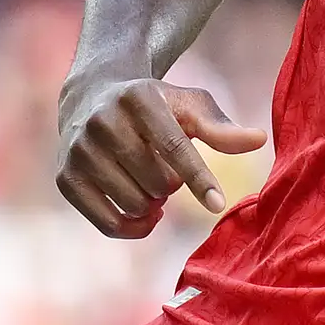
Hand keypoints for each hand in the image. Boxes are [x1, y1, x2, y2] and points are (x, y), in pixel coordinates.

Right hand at [55, 77, 264, 237]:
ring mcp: (79, 152)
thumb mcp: (187, 106)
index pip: (174, 147)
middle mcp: (102, 122)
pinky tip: (144, 213)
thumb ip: (220, 127)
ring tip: (148, 180)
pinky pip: (110, 224)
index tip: (219, 204)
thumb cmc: (153, 105)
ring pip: (136, 205)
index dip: (199, 179)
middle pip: (158, 183)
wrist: (91, 98)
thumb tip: (258, 140)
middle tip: (164, 167)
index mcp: (137, 99)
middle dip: (172, 184)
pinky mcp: (65, 179)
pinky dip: (134, 226)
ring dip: (153, 202)